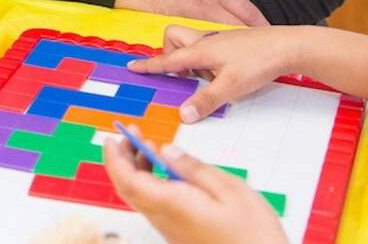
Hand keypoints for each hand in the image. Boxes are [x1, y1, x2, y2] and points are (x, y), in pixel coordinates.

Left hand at [102, 137, 286, 243]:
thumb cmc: (255, 236)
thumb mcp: (231, 190)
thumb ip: (195, 169)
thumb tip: (167, 152)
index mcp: (173, 205)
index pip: (128, 180)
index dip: (115, 157)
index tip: (113, 136)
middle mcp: (166, 220)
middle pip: (129, 188)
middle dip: (124, 158)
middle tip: (132, 133)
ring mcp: (171, 230)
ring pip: (141, 197)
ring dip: (138, 170)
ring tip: (149, 147)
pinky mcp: (180, 235)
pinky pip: (155, 206)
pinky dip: (152, 184)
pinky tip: (167, 172)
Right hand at [127, 24, 298, 122]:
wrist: (288, 46)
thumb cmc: (259, 62)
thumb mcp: (231, 87)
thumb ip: (206, 100)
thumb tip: (183, 114)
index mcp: (200, 51)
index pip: (167, 59)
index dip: (149, 65)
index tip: (132, 67)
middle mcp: (206, 41)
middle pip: (174, 39)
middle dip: (170, 54)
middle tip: (183, 76)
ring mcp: (219, 39)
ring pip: (193, 44)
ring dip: (193, 60)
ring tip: (210, 79)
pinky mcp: (231, 42)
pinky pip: (209, 48)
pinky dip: (210, 61)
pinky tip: (227, 74)